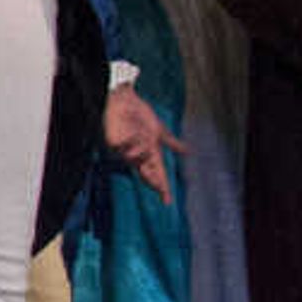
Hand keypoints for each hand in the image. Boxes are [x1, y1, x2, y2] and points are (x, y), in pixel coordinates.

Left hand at [103, 84, 184, 202]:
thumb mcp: (159, 130)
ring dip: (143, 151)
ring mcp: (124, 149)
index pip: (158, 175)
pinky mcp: (113, 141)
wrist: (126, 100)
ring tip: (145, 138)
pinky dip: (132, 141)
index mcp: (149, 153)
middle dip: (152, 180)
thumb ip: (172, 142)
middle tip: (158, 185)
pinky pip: (123, 148)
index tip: (167, 201)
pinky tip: (134, 134)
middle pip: (146, 174)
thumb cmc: (141, 115)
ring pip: (136, 160)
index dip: (162, 188)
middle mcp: (137, 155)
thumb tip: (189, 152)